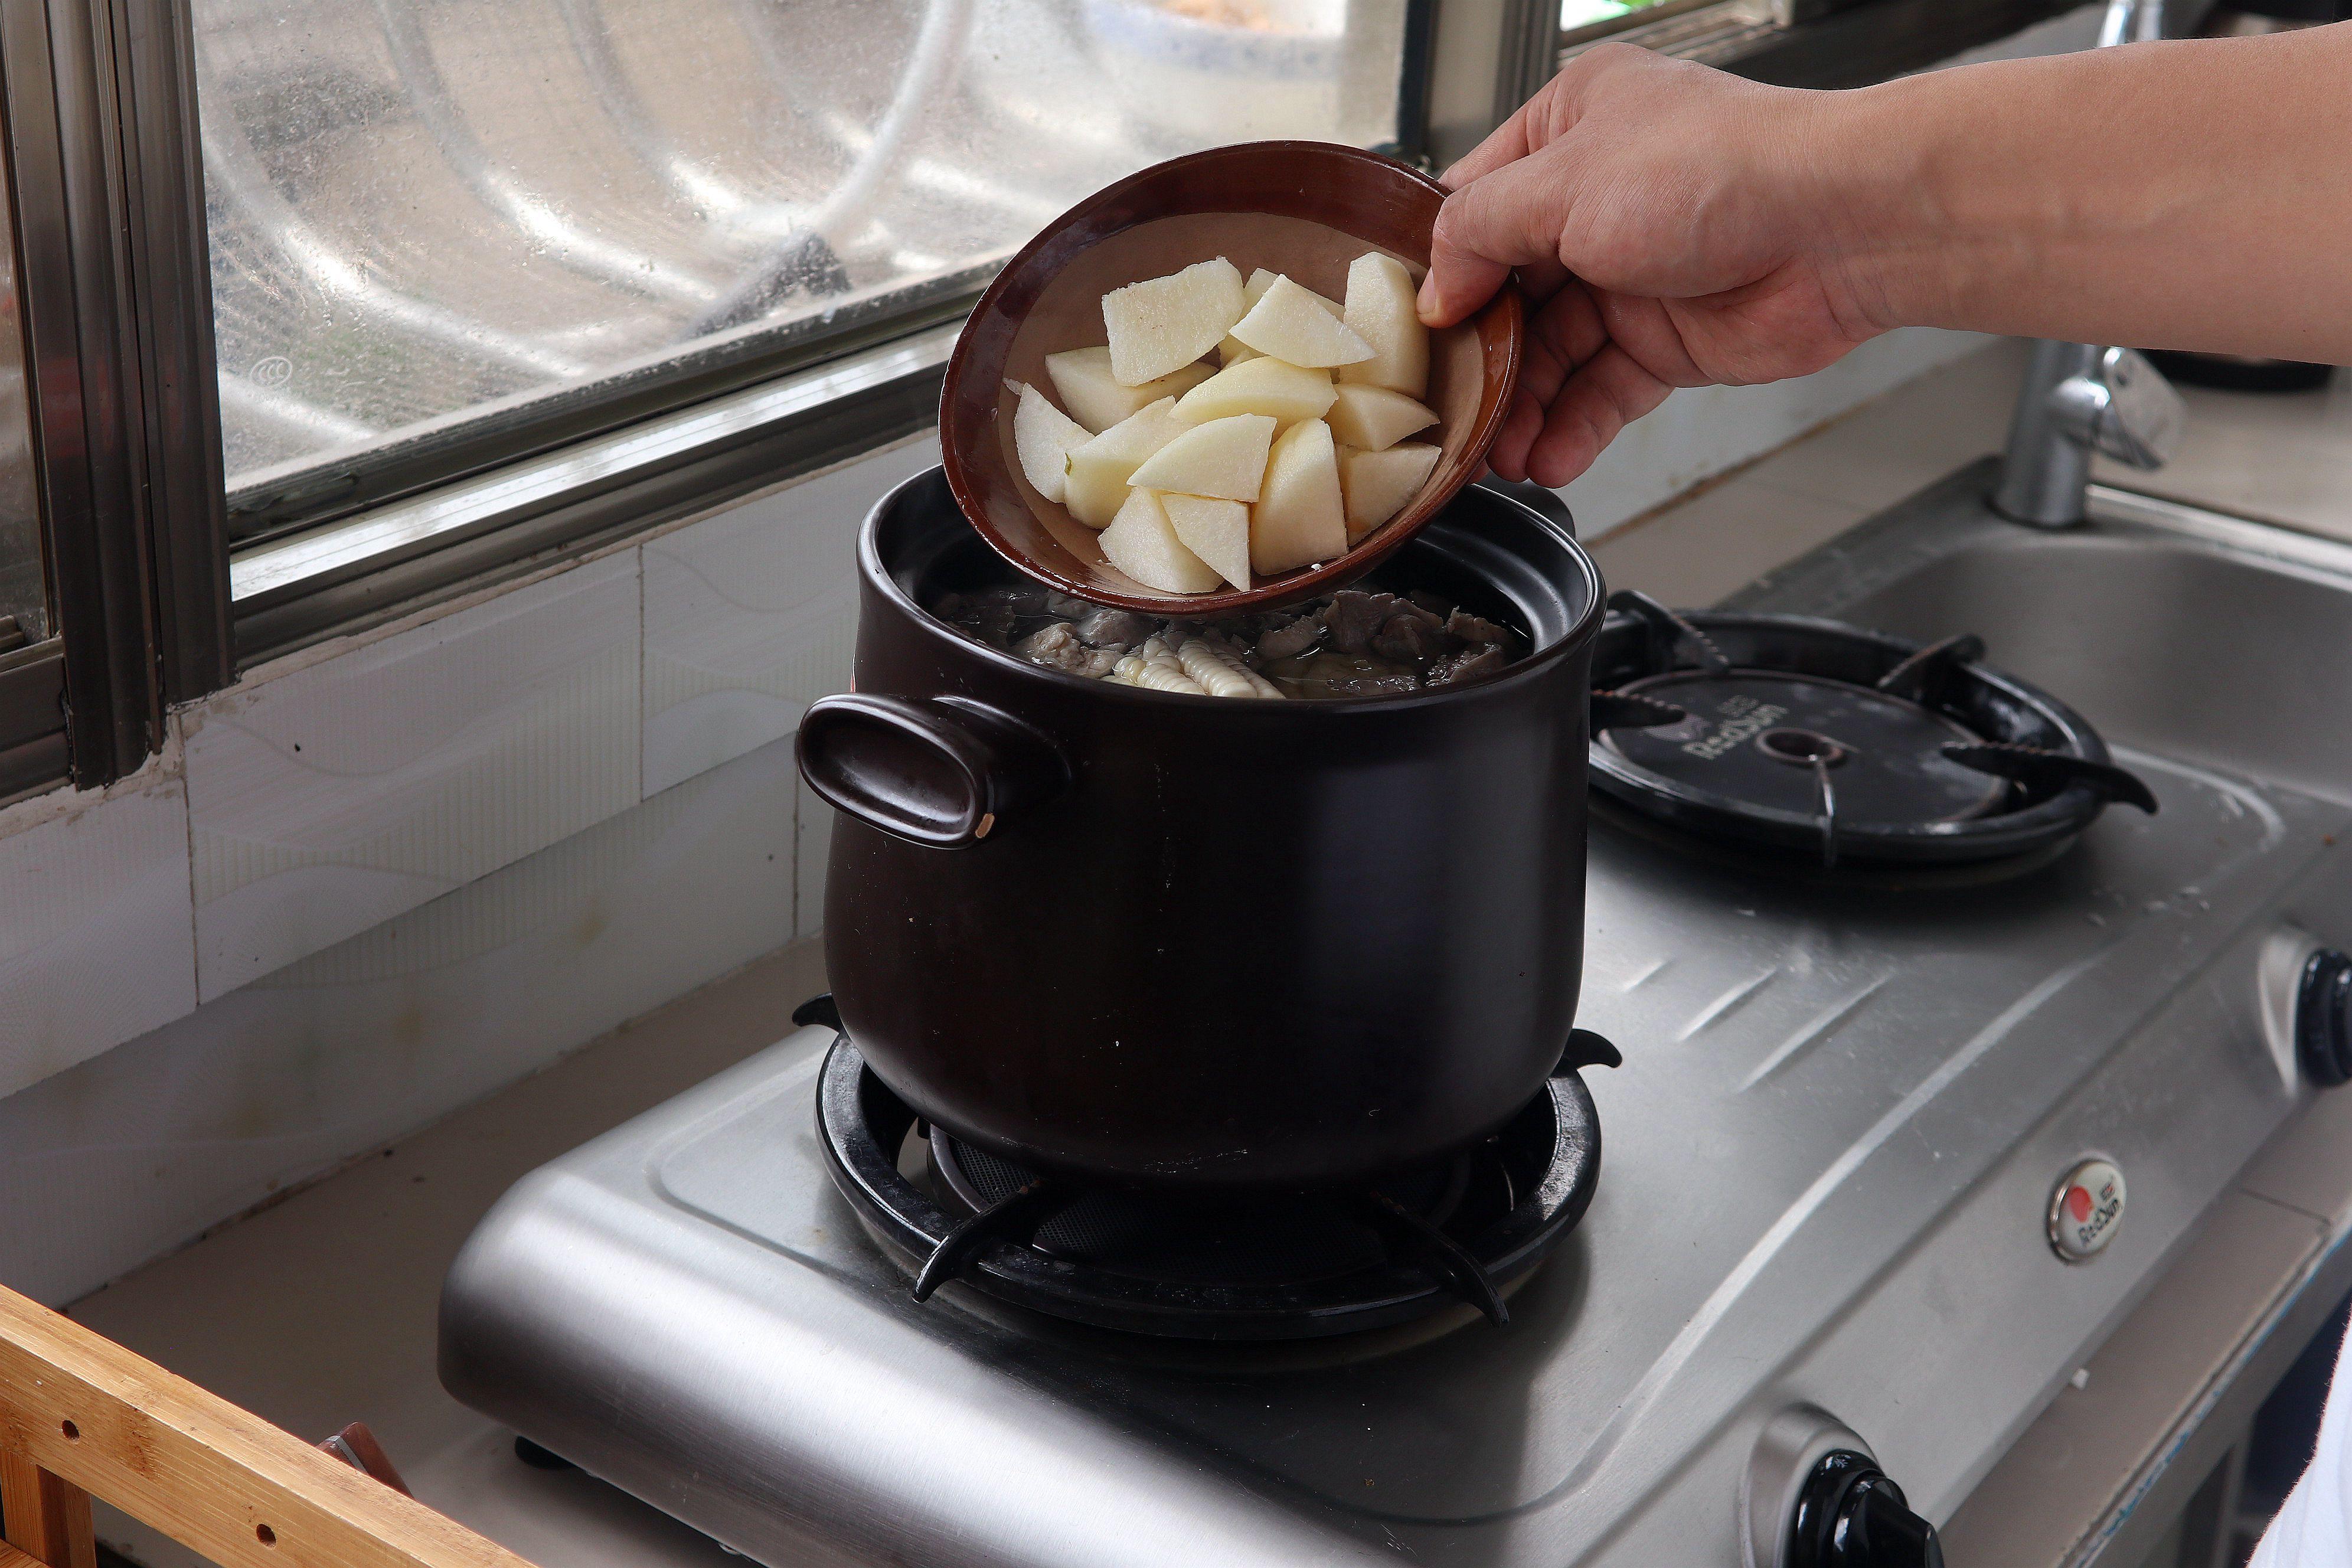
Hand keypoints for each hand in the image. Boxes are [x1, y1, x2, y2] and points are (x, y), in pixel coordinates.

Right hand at [1419, 46, 1889, 487]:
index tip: (1416, 327)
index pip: (1474, 205)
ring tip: (1502, 452)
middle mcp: (1596, 198)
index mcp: (1568, 129)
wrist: (1838, 227)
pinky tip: (1550, 456)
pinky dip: (1573, 427)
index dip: (1442, 269)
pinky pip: (1602, 390)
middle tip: (1455, 409)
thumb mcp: (1563, 184)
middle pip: (1508, 292)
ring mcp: (1632, 273)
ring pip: (1552, 353)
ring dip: (1524, 408)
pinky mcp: (1668, 339)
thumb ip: (1480, 234)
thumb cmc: (1722, 172)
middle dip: (1482, 358)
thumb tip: (1436, 288)